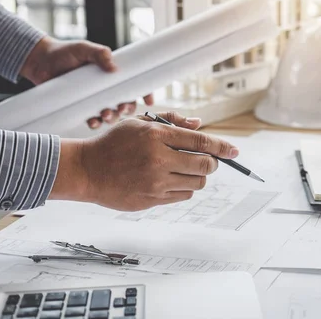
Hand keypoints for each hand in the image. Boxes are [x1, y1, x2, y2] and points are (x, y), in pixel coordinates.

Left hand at [21, 36, 153, 128]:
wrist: (40, 62)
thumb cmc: (64, 52)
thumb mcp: (83, 48)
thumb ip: (99, 53)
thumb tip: (114, 68)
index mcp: (112, 74)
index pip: (135, 84)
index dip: (145, 93)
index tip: (149, 101)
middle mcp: (106, 88)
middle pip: (126, 103)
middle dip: (127, 109)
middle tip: (120, 109)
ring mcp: (95, 99)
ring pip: (111, 114)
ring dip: (112, 117)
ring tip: (104, 115)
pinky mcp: (82, 108)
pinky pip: (93, 120)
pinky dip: (95, 123)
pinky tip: (93, 122)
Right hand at [52, 111, 238, 210]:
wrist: (86, 170)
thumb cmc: (113, 143)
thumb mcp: (139, 122)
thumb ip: (171, 121)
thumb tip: (198, 124)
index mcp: (156, 136)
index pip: (200, 142)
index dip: (222, 147)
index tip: (234, 151)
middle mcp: (158, 160)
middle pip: (205, 166)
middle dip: (211, 163)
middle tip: (206, 160)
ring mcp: (155, 182)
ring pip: (196, 183)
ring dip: (197, 176)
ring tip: (184, 169)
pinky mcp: (151, 200)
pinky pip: (182, 196)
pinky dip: (184, 188)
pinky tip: (171, 180)